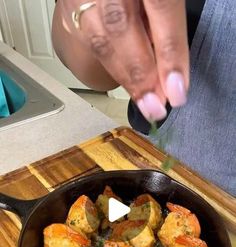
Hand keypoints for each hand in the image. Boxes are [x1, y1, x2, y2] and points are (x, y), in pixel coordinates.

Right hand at [65, 0, 188, 120]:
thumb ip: (164, 17)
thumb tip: (169, 69)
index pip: (160, 7)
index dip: (170, 54)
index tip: (177, 90)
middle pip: (121, 28)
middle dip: (142, 74)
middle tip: (157, 106)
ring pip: (98, 39)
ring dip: (125, 77)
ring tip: (145, 102)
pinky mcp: (66, 3)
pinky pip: (84, 40)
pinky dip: (108, 65)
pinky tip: (125, 80)